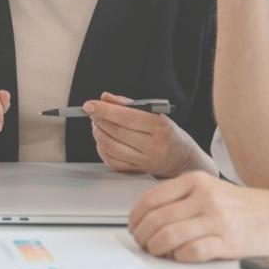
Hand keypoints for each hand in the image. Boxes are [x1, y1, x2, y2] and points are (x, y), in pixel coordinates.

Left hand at [84, 92, 212, 177]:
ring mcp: (144, 161)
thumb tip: (105, 97)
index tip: (89, 105)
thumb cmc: (165, 132)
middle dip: (99, 119)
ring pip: (111, 146)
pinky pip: (111, 160)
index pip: (126, 117)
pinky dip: (102, 148)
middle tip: (92, 111)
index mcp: (159, 127)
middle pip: (116, 131)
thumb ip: (128, 104)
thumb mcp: (153, 113)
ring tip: (97, 124)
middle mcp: (153, 146)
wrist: (179, 158)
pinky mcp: (136, 171)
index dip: (105, 110)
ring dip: (98, 133)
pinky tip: (103, 139)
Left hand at [128, 171, 268, 261]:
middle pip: (156, 220)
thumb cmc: (246, 206)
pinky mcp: (228, 243)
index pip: (151, 199)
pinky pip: (191, 252)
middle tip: (144, 243)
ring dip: (156, 249)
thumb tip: (149, 217)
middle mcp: (205, 198)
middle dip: (143, 236)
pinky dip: (179, 257)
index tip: (134, 227)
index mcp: (196, 181)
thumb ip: (182, 198)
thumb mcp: (211, 189)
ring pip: (168, 236)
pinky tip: (180, 256)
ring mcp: (216, 220)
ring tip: (158, 252)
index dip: (136, 217)